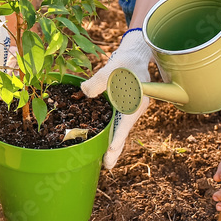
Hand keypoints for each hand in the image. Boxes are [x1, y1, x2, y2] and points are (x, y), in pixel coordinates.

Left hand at [81, 29, 153, 168]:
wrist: (136, 54)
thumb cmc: (126, 61)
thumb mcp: (112, 67)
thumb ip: (98, 80)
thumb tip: (84, 92)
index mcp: (135, 103)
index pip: (124, 127)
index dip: (115, 142)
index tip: (109, 157)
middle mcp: (135, 109)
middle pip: (123, 132)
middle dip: (114, 149)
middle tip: (106, 166)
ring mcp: (132, 109)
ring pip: (121, 128)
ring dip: (112, 141)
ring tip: (104, 159)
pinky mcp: (127, 107)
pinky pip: (118, 121)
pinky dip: (111, 131)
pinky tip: (102, 138)